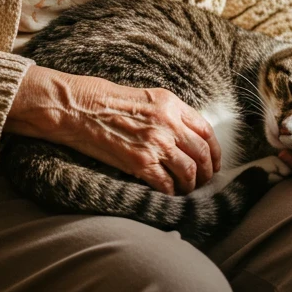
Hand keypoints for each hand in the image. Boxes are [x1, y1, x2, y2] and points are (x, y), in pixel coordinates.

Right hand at [3, 65, 221, 194]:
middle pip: (202, 153)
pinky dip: (171, 193)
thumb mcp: (145, 97)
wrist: (76, 107)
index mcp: (171, 103)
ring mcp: (155, 144)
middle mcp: (168, 123)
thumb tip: (187, 134)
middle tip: (203, 181)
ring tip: (186, 190)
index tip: (214, 162)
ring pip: (189, 172)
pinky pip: (167, 185)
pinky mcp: (140, 163)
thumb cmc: (105, 100)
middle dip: (206, 172)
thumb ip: (169, 113)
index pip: (206, 130)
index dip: (215, 150)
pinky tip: (168, 194)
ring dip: (191, 185)